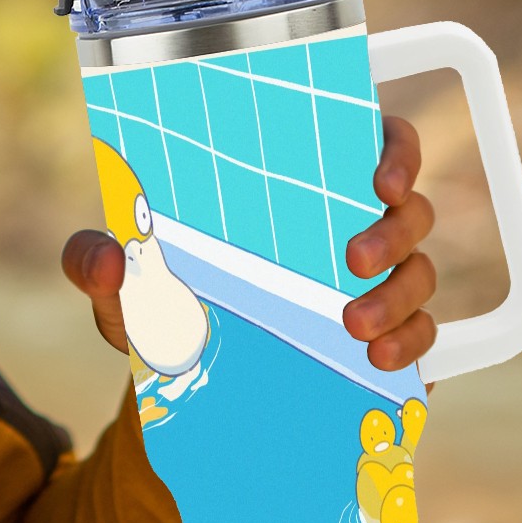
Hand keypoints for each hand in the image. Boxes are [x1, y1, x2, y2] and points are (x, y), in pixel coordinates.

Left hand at [61, 114, 437, 375]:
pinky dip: (411, 344)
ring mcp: (376, 284)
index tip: (377, 178)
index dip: (394, 150)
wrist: (183, 381)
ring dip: (400, 295)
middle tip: (352, 260)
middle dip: (393, 231)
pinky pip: (426, 335)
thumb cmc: (161, 304)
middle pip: (411, 208)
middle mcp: (350, 225)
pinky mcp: (385, 339)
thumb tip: (108, 261)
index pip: (374, 141)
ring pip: (422, 271)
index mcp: (301, 186)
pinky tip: (378, 359)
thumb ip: (96, 262)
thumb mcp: (122, 285)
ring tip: (353, 325)